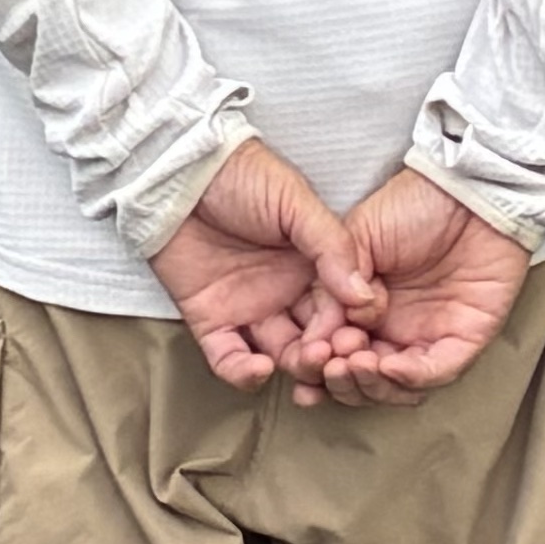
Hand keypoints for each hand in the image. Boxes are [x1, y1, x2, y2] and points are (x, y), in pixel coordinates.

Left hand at [152, 139, 373, 390]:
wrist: (181, 171)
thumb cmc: (243, 176)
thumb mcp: (296, 204)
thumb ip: (332, 246)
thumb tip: (363, 294)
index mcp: (313, 266)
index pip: (340, 308)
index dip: (348, 326)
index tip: (354, 336)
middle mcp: (285, 293)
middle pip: (315, 339)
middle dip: (326, 353)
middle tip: (328, 357)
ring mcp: (248, 309)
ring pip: (280, 354)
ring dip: (294, 366)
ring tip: (301, 361)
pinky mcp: (210, 320)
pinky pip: (228, 358)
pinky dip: (243, 372)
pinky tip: (259, 367)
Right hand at [304, 171, 526, 399]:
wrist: (464, 188)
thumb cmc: (411, 206)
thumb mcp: (355, 240)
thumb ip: (333, 286)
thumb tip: (322, 334)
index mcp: (364, 311)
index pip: (336, 354)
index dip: (317, 365)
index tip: (305, 359)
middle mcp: (395, 331)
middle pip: (364, 381)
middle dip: (342, 382)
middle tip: (329, 365)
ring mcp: (429, 337)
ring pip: (397, 387)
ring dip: (371, 385)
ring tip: (352, 364)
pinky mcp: (465, 339)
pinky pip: (436, 371)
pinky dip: (410, 377)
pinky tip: (387, 366)